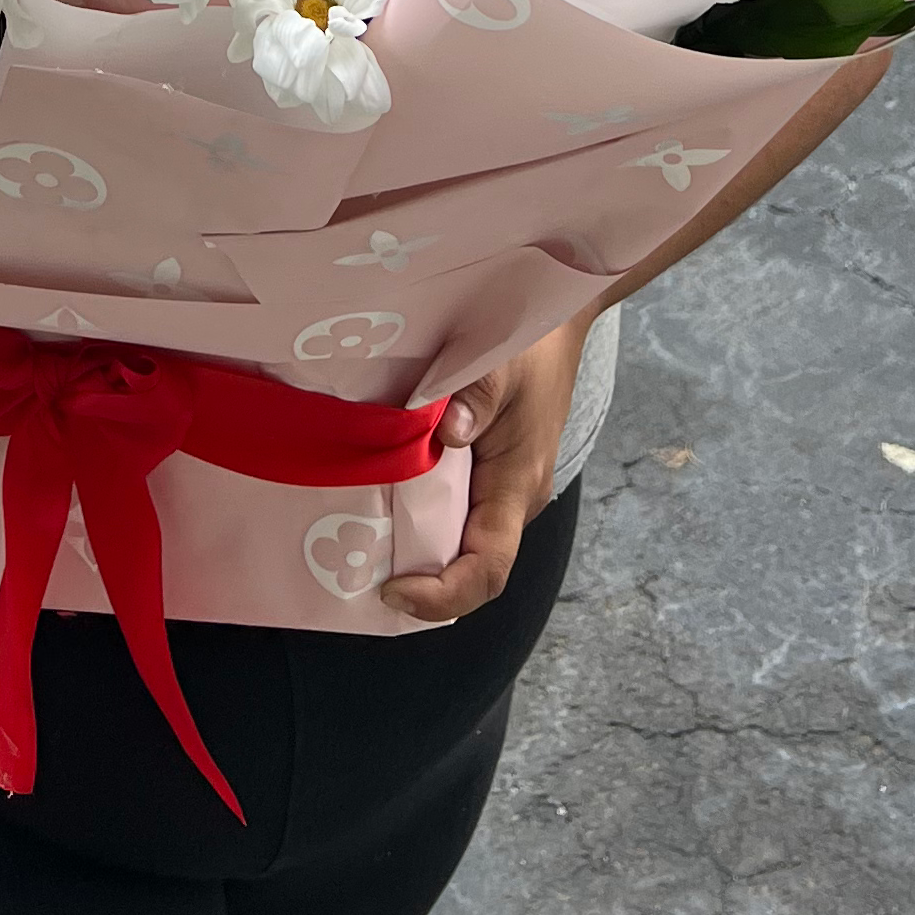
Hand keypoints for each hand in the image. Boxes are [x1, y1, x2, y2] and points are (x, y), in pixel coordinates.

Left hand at [382, 314, 594, 623]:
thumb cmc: (532, 343)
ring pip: (460, 539)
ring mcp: (503, 485)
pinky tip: (382, 498)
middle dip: (419, 583)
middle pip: (469, 565)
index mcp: (517, 485)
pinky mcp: (490, 468)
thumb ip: (477, 397)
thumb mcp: (502, 362)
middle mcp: (512, 498)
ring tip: (359, 544)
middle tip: (356, 573)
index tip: (391, 590)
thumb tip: (449, 433)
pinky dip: (421, 516)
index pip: (487, 569)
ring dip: (417, 551)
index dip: (442, 595)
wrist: (558, 319)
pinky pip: (456, 508)